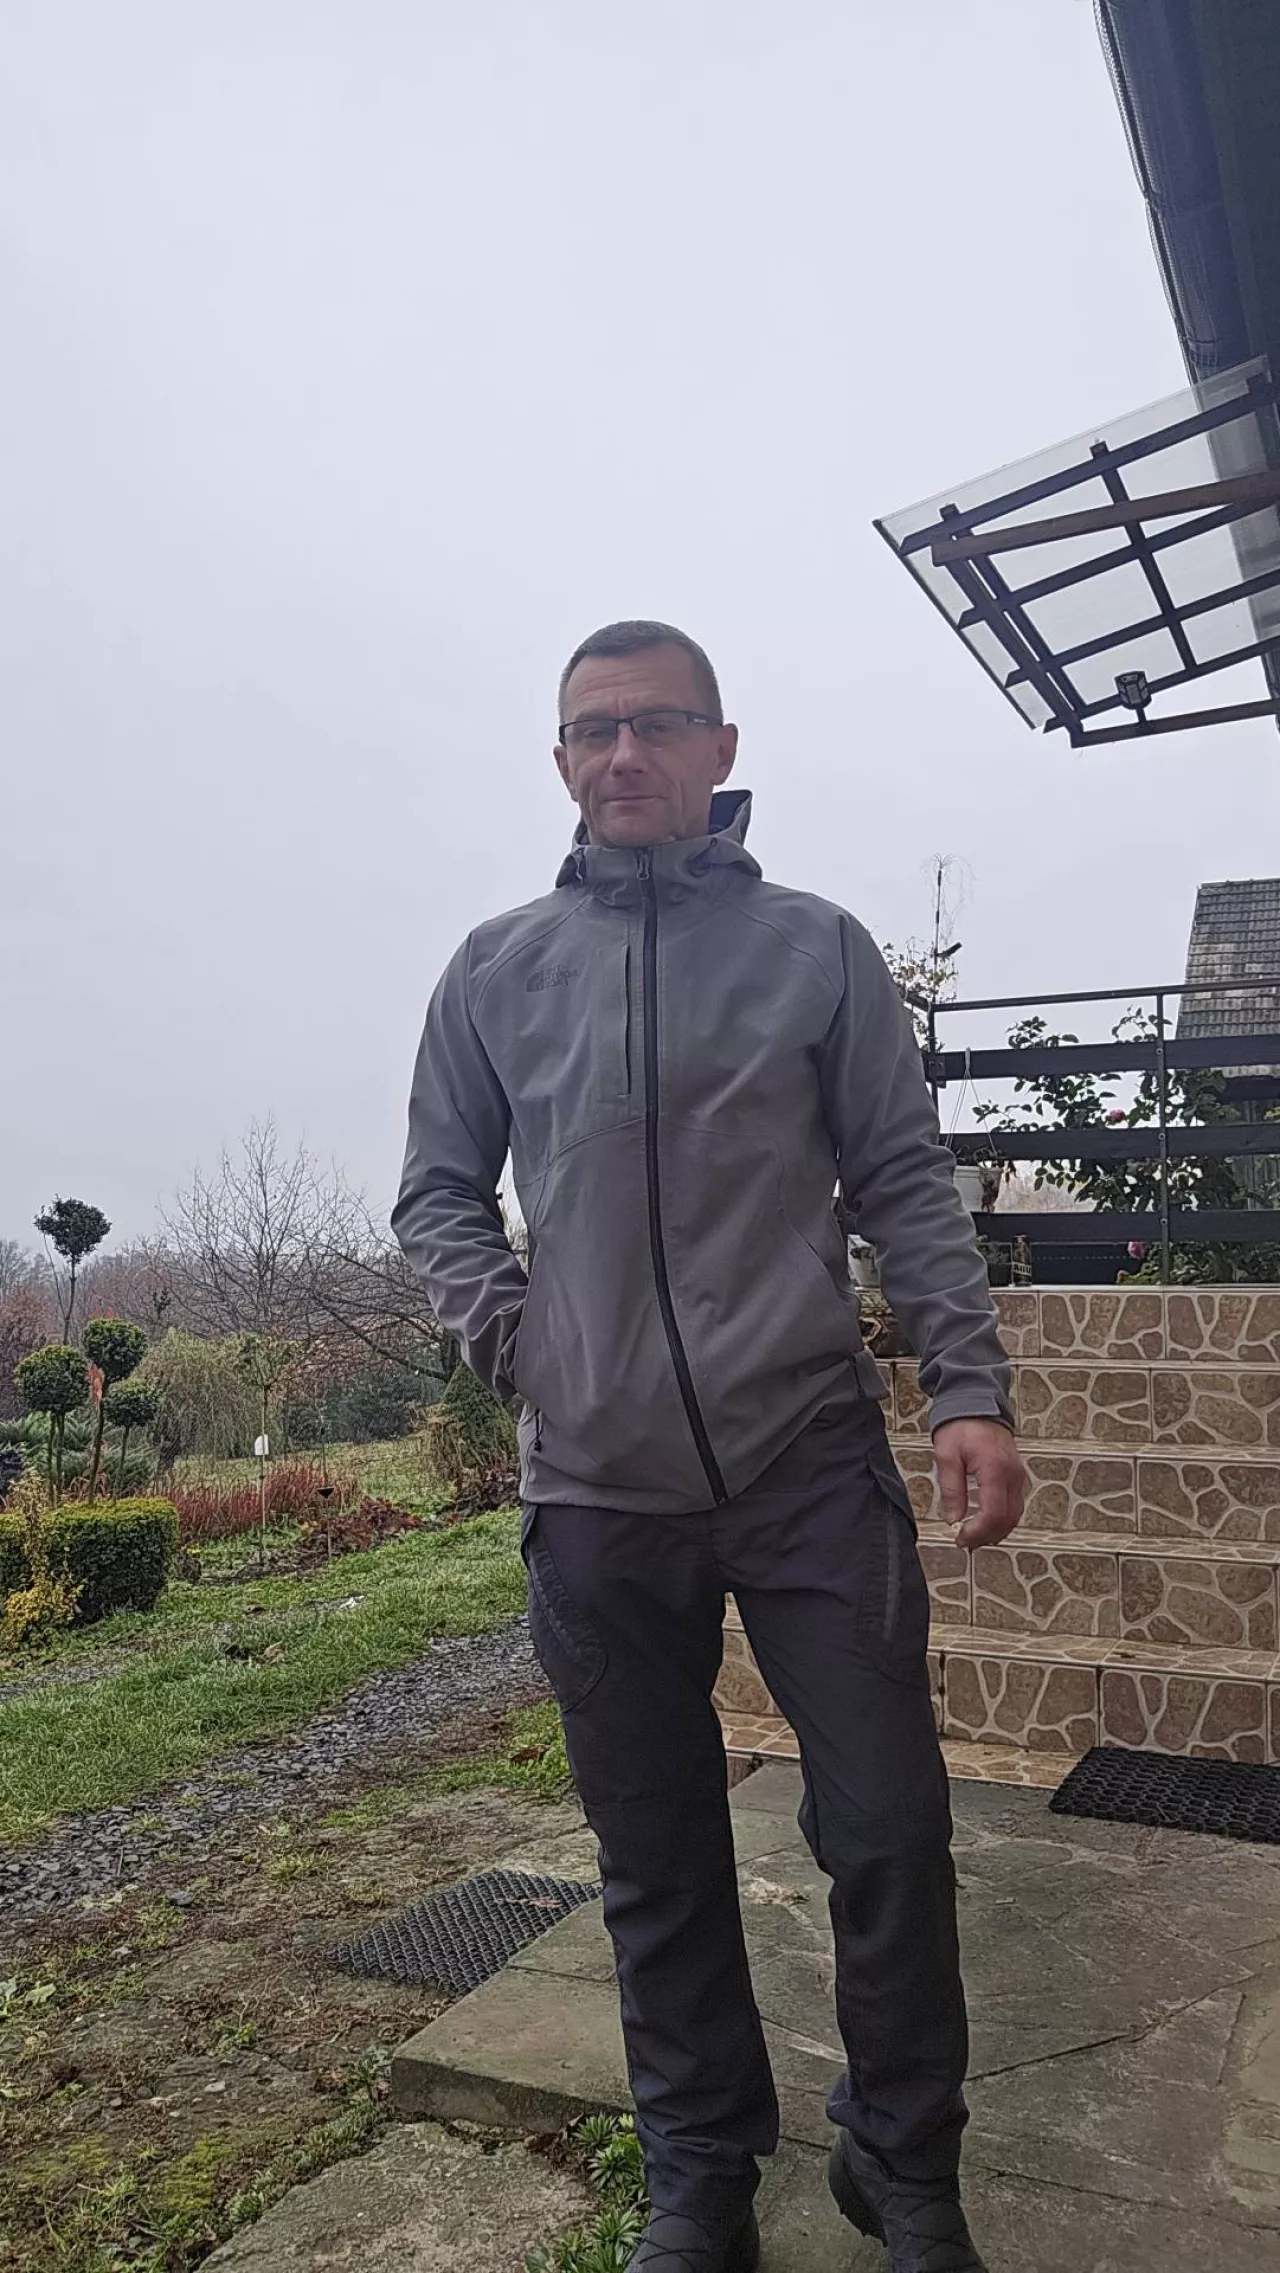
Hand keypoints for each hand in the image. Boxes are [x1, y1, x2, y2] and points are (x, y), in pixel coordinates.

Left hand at [932, 1418, 1025, 1548]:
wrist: (977, 1404)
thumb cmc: (961, 1426)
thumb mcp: (946, 1456)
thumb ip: (952, 1489)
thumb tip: (954, 1519)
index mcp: (995, 1470)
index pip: (993, 1514)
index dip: (978, 1532)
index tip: (960, 1538)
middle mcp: (1013, 1475)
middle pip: (1007, 1519)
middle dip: (986, 1536)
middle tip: (964, 1542)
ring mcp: (1018, 1475)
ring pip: (1014, 1515)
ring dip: (996, 1531)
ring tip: (973, 1536)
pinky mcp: (1016, 1475)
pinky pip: (1014, 1505)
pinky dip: (1002, 1519)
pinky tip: (984, 1522)